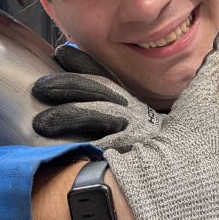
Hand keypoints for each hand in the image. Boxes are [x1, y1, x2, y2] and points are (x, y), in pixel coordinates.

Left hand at [31, 45, 164, 149]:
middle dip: (66, 86)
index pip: (103, 76)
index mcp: (127, 101)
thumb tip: (68, 89)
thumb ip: (102, 106)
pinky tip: (68, 149)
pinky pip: (109, 147)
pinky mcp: (135, 152)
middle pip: (98, 90)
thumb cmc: (144, 145)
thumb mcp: (128, 120)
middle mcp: (132, 110)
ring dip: (68, 115)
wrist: (180, 166)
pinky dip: (90, 147)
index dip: (82, 63)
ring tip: (40, 123)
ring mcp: (134, 130)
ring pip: (98, 114)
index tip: (60, 52)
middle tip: (38, 87)